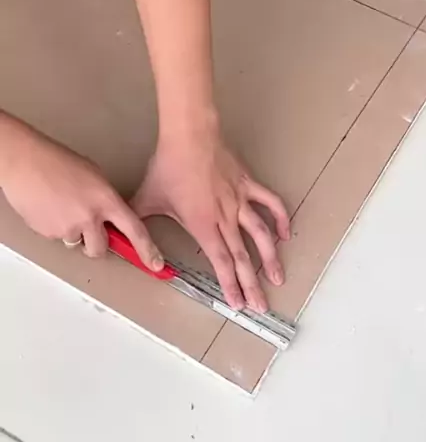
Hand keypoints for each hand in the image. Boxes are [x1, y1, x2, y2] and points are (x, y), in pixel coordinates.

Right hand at [0, 117, 163, 270]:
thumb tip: (110, 216)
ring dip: (73, 233)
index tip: (156, 264)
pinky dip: (55, 227)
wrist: (26, 162)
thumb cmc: (57, 162)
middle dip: (96, 244)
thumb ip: (106, 199)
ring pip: (76, 243)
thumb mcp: (94, 176)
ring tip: (62, 207)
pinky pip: (57, 238)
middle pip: (101, 249)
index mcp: (106, 199)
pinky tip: (50, 208)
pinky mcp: (49, 233)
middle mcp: (90, 216)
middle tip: (88, 229)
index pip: (135, 230)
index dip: (147, 249)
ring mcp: (68, 227)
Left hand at [132, 128, 289, 312]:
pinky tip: (285, 233)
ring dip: (271, 258)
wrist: (189, 136)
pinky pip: (270, 202)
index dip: (230, 286)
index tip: (237, 304)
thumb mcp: (148, 199)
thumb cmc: (169, 166)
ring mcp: (239, 201)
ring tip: (279, 276)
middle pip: (243, 257)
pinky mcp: (248, 184)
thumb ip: (137, 223)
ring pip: (261, 235)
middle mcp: (225, 217)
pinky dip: (280, 218)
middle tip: (261, 305)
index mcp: (203, 225)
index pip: (221, 263)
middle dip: (252, 284)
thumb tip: (123, 238)